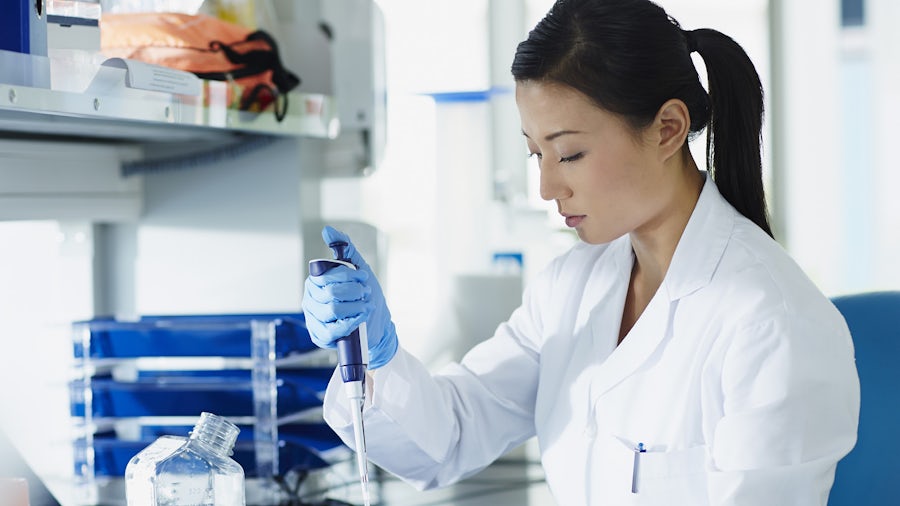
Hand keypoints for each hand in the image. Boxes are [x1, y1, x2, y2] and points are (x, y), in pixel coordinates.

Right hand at [302, 226, 398, 368]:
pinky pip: (332, 331)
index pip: (326, 276)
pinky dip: (350, 323)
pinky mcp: (320, 336)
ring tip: (366, 306)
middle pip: (330, 293)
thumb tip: (327, 230)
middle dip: (354, 292)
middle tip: (366, 293)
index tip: (364, 277)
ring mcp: (313, 319)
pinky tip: (361, 319)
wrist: (377, 324)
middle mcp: (310, 299)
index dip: (348, 276)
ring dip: (355, 307)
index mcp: (315, 281)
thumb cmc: (365, 295)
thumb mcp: (359, 269)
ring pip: (332, 311)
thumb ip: (345, 249)